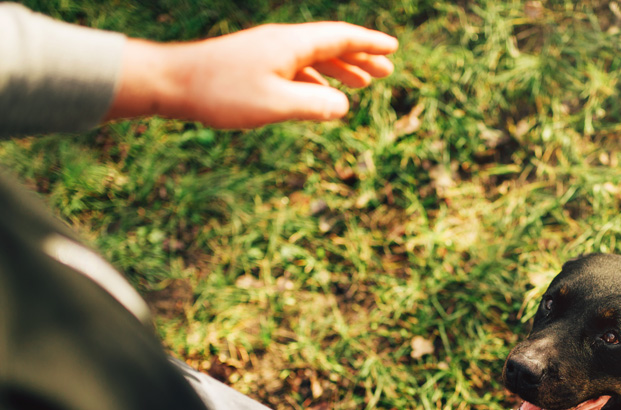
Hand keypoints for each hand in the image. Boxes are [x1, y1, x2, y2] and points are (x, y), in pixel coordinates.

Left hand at [106, 22, 397, 127]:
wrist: (172, 83)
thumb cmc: (221, 94)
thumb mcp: (275, 104)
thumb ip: (315, 106)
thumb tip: (343, 106)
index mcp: (291, 45)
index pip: (340, 37)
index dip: (368, 44)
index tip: (392, 48)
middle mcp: (281, 43)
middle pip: (330, 45)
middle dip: (360, 57)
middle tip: (386, 72)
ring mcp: (266, 53)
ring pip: (313, 57)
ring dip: (340, 69)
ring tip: (361, 84)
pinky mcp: (253, 65)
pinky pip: (296, 68)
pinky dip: (317, 79)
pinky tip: (321, 95)